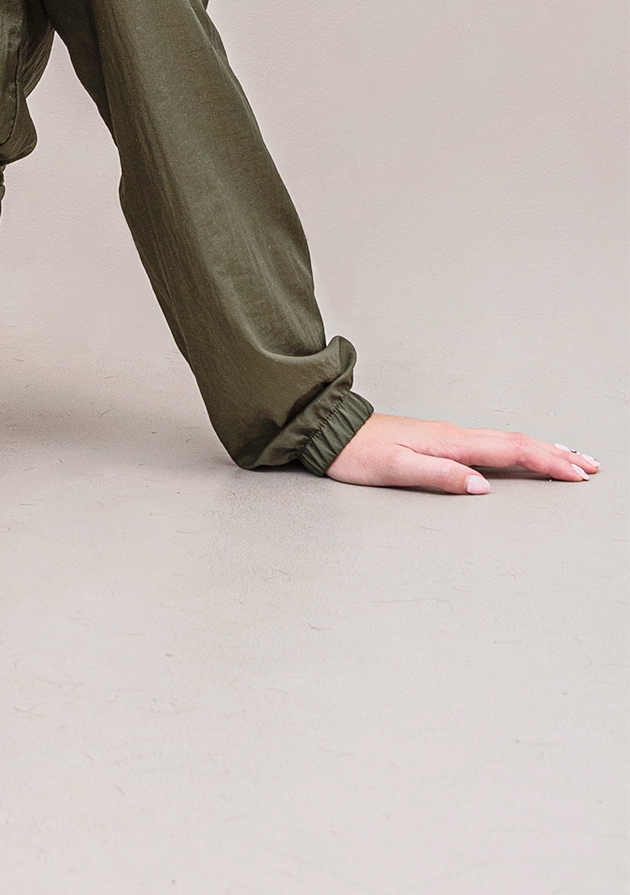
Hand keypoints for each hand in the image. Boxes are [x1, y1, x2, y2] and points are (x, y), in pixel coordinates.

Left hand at [326, 410, 599, 493]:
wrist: (328, 431)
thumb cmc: (356, 453)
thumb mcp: (394, 468)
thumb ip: (438, 475)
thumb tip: (481, 486)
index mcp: (448, 440)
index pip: (509, 450)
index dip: (546, 462)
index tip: (577, 474)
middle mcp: (452, 434)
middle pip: (514, 442)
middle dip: (555, 454)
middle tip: (590, 466)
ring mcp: (446, 436)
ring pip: (505, 441)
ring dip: (540, 450)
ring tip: (570, 458)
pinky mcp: (438, 441)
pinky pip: (489, 444)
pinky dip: (516, 449)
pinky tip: (520, 454)